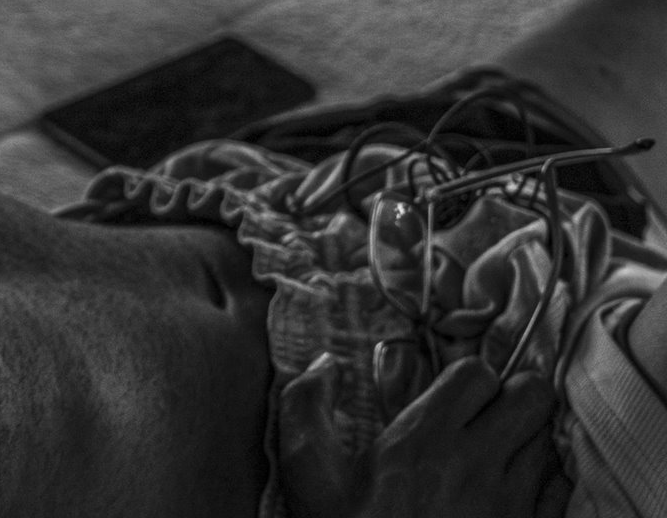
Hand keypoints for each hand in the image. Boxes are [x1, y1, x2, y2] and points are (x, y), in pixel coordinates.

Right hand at [279, 352, 569, 517]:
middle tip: (490, 415)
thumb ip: (305, 407)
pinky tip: (512, 490)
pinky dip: (544, 481)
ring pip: (546, 440)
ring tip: (497, 454)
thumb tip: (326, 363)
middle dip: (514, 396)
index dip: (467, 380)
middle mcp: (478, 464)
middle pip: (532, 395)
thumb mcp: (309, 473)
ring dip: (527, 439)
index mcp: (424, 439)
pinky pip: (560, 487)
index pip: (477, 373)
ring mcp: (512, 502)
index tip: (451, 400)